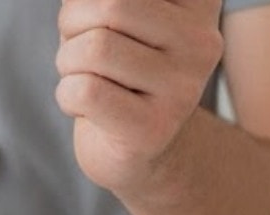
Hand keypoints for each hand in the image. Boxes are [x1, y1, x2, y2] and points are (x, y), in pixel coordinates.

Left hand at [55, 0, 223, 194]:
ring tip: (81, 74)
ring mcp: (182, 89)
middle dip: (73, 22)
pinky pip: (85, 91)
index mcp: (199, 2)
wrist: (136, 145)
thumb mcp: (119, 14)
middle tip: (77, 43)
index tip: (100, 17)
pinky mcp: (153, 128)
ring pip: (95, 48)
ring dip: (67, 60)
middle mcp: (202, 42)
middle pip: (111, 5)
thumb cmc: (119, 64)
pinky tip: (83, 104)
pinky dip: (66, 94)